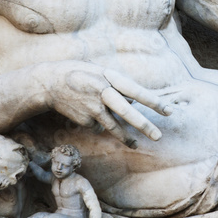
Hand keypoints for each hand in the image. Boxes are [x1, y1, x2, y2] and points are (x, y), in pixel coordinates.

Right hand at [39, 61, 170, 143]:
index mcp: (109, 77)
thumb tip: (133, 103)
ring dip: (126, 137)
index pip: (136, 90)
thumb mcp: (101, 72)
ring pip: (113, 125)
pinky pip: (98, 124)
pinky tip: (87, 112)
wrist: (49, 82)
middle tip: (159, 136)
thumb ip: (118, 86)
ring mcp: (92, 107)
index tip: (168, 111)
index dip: (153, 101)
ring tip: (136, 144)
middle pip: (126, 112)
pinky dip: (98, 121)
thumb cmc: (82, 75)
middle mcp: (102, 91)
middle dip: (143, 125)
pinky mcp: (83, 119)